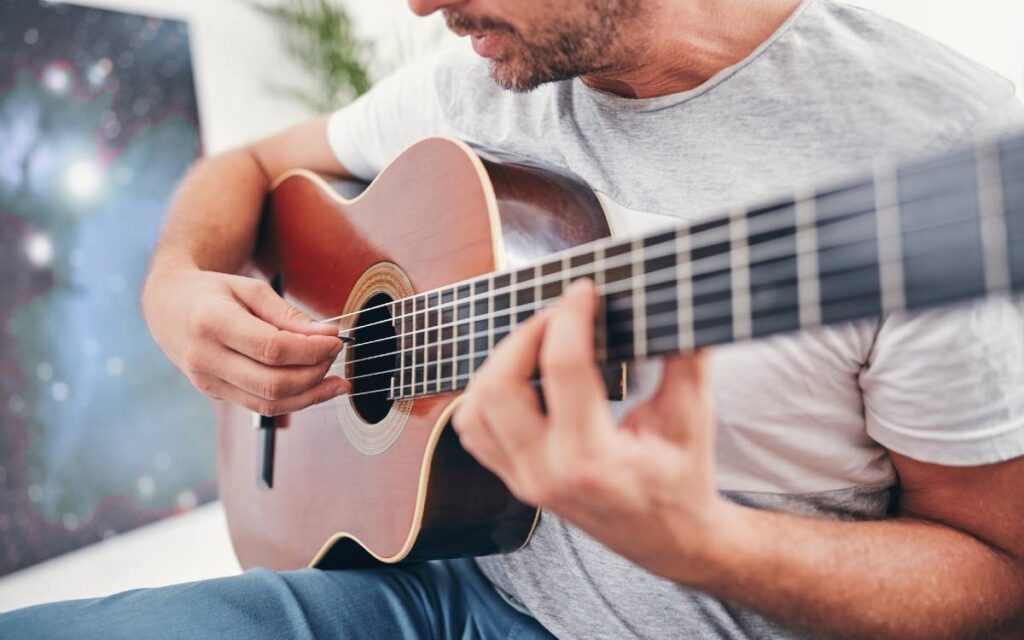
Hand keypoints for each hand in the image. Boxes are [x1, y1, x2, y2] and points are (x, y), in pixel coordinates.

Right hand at [142, 267, 348, 415]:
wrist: (167, 307)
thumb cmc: (212, 293)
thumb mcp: (250, 289)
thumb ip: (288, 314)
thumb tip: (327, 336)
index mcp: (211, 323)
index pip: (271, 349)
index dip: (310, 350)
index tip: (336, 340)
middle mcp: (205, 358)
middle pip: (272, 382)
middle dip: (314, 373)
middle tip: (334, 355)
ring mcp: (206, 382)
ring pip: (268, 404)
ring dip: (310, 396)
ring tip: (336, 381)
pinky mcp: (214, 394)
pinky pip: (261, 406)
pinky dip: (294, 401)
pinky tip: (316, 389)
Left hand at [453, 279, 728, 581]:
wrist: (669, 541)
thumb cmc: (683, 480)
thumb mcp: (693, 419)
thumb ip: (685, 359)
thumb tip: (677, 301)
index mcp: (593, 460)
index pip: (563, 369)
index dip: (570, 317)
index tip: (583, 290)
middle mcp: (546, 473)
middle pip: (498, 389)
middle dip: (523, 337)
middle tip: (556, 313)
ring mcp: (523, 481)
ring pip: (474, 409)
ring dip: (498, 365)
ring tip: (537, 341)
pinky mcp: (513, 480)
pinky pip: (474, 431)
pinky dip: (484, 394)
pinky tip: (518, 374)